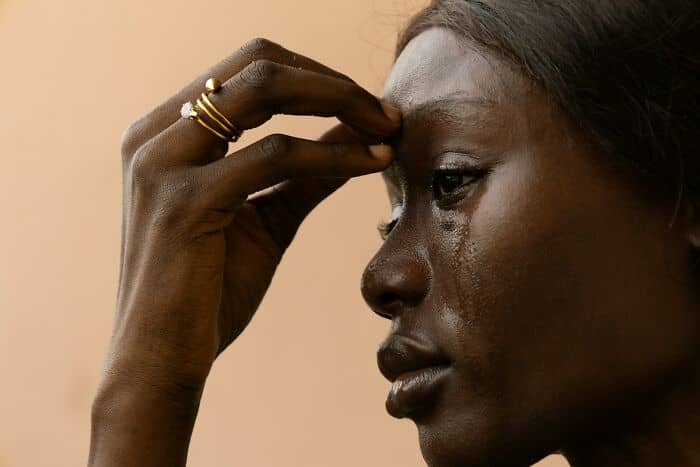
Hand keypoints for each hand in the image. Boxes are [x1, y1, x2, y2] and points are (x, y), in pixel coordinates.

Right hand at [104, 38, 400, 396]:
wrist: (161, 360)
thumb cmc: (208, 292)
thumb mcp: (265, 218)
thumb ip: (306, 171)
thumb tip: (357, 131)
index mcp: (166, 131)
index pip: (248, 67)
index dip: (314, 76)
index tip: (367, 105)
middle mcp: (155, 134)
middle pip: (258, 62)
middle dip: (332, 81)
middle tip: (386, 111)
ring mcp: (163, 162)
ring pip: (265, 90)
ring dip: (340, 101)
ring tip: (388, 127)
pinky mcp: (184, 200)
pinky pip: (276, 154)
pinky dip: (333, 154)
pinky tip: (372, 162)